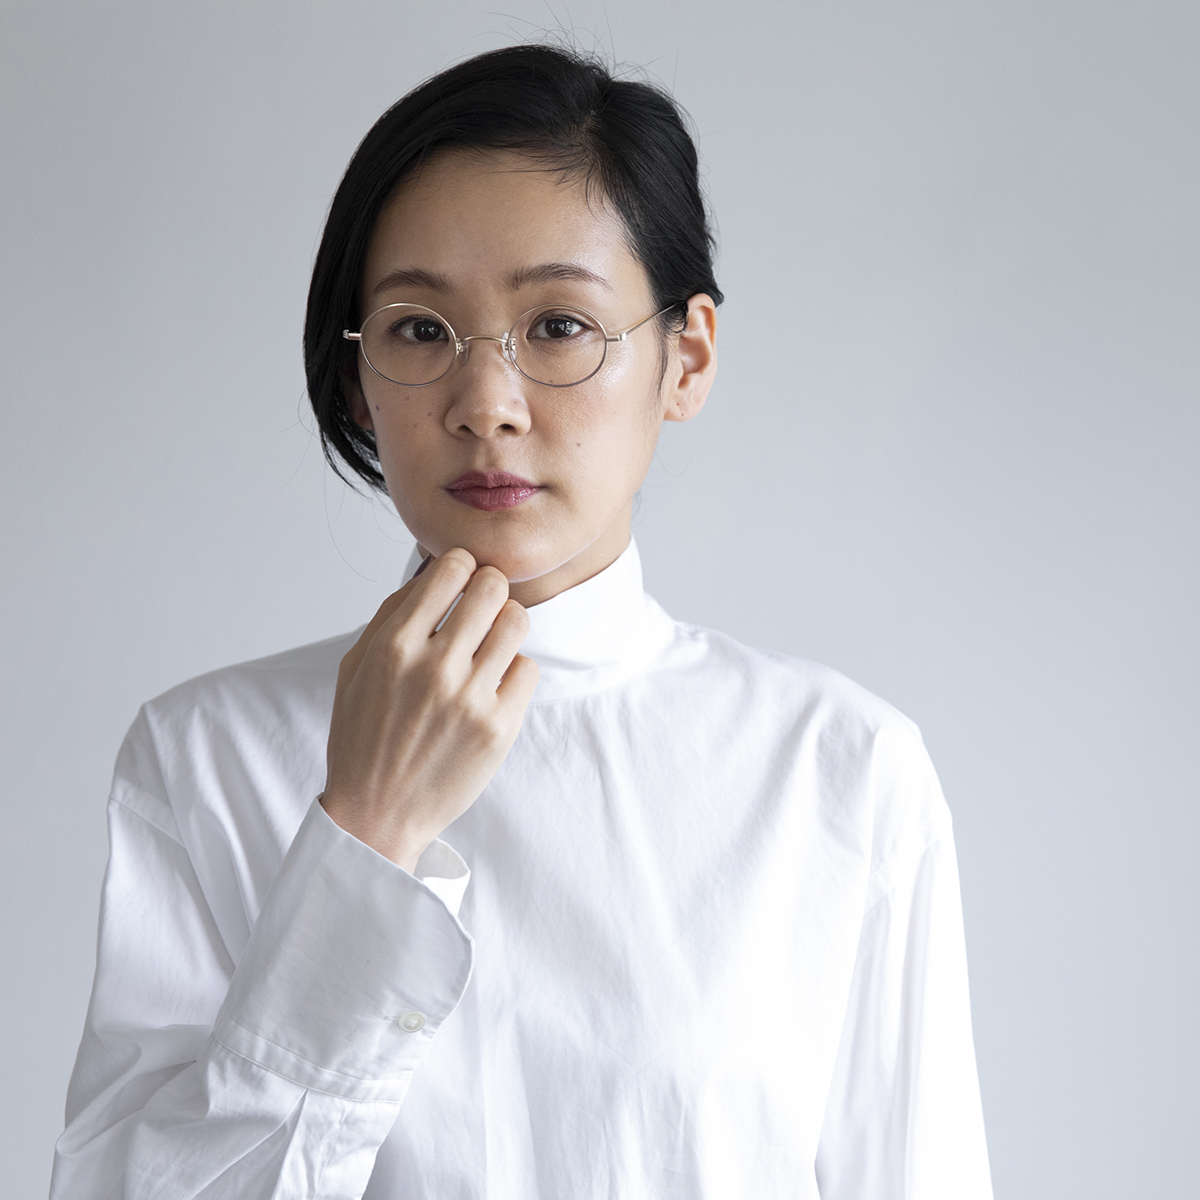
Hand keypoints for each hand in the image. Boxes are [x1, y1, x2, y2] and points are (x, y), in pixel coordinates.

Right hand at [321, 548, 539, 871]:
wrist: (376, 815)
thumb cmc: (363, 740)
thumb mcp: (354, 669)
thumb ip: (389, 616)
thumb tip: (431, 574)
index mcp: (394, 647)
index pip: (449, 569)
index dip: (460, 566)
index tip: (461, 577)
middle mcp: (434, 667)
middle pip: (491, 587)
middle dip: (490, 586)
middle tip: (484, 603)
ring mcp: (470, 698)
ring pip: (517, 622)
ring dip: (507, 623)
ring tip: (493, 640)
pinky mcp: (499, 727)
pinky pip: (528, 668)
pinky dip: (514, 669)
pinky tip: (494, 683)